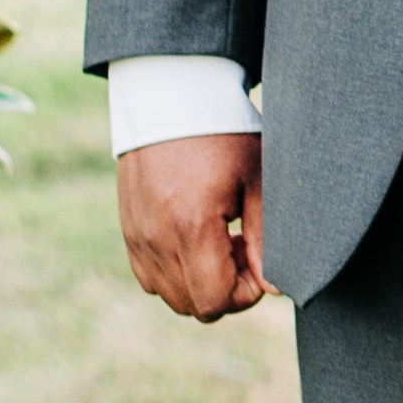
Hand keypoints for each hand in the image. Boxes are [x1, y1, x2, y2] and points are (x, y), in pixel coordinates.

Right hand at [118, 128, 270, 317]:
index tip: (258, 258)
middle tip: (241, 246)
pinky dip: (174, 270)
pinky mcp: (127, 229)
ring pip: (169, 295)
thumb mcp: (257, 180)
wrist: (171, 96)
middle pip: (192, 306)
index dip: (245, 292)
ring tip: (219, 239)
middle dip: (225, 288)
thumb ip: (266, 239)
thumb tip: (274, 286)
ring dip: (199, 281)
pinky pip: (149, 276)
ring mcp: (136, 236)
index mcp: (190, 226)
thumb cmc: (224, 133)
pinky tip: (193, 236)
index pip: (215, 301)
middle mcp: (156, 238)